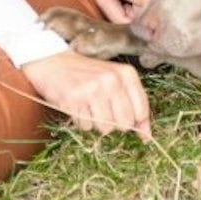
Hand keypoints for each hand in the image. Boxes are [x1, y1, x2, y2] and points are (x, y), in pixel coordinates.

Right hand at [22, 49, 151, 141]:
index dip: (134, 121)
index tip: (123, 117)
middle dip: (114, 123)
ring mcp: (92, 89)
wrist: (53, 62)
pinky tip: (77, 106)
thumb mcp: (115, 82)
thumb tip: (147, 137)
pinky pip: (85, 126)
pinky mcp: (74, 99)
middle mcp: (111, 80)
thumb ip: (134, 107)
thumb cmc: (88, 75)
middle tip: (102, 110)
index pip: (141, 111)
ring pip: (105, 128)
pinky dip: (81, 121)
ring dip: (96, 123)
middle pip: (124, 124)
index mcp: (126, 73)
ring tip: (88, 107)